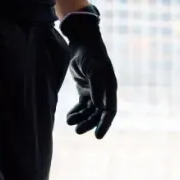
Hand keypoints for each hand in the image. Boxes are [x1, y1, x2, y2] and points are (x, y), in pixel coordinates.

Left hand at [61, 10, 117, 139]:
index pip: (110, 111)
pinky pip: (82, 105)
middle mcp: (104, 92)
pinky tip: (69, 117)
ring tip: (70, 122)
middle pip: (98, 113)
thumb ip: (96, 88)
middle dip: (89, 123)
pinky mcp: (85, 89)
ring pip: (89, 110)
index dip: (104, 124)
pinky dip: (76, 112)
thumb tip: (98, 107)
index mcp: (110, 88)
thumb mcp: (93, 70)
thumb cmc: (90, 55)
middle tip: (78, 131)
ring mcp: (94, 91)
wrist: (82, 44)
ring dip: (81, 118)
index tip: (98, 136)